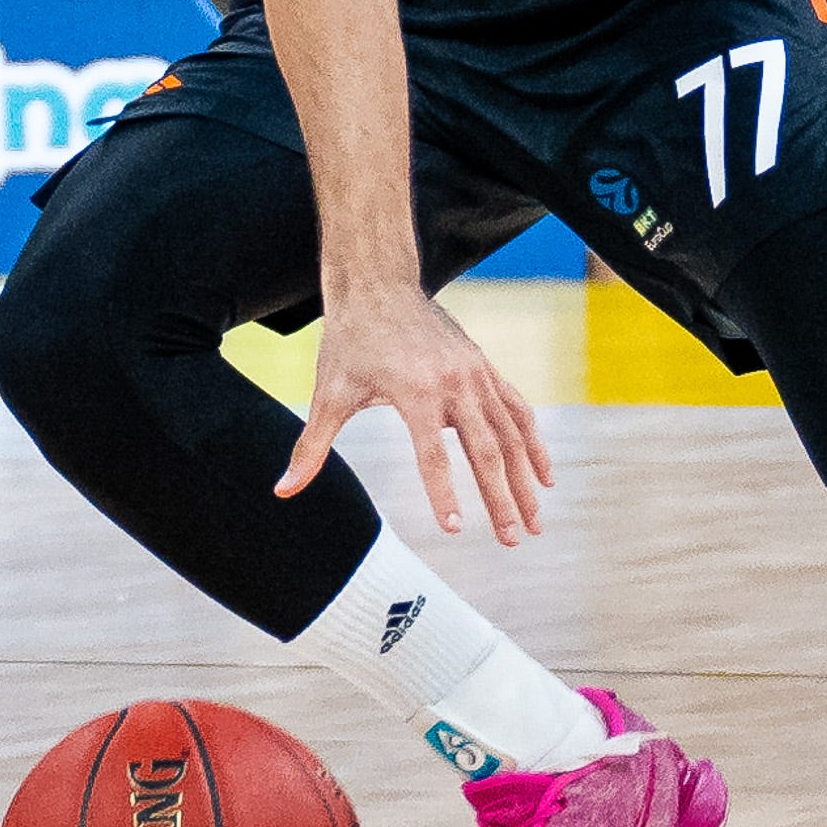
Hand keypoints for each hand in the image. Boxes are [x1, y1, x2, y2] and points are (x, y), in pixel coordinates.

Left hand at [276, 289, 551, 544]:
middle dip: (501, 499)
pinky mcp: (485, 367)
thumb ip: (312, 447)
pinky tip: (544, 477)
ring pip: (511, 434)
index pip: (433, 455)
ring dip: (526, 480)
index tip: (453, 531)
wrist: (378, 285)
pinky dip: (534, 444)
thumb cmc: (349, 341)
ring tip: (535, 523)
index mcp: (416, 391)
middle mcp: (455, 383)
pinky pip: (518, 410)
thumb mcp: (328, 393)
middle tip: (511, 541)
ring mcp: (476, 374)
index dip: (443, 494)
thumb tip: (282, 490)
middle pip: (485, 450)